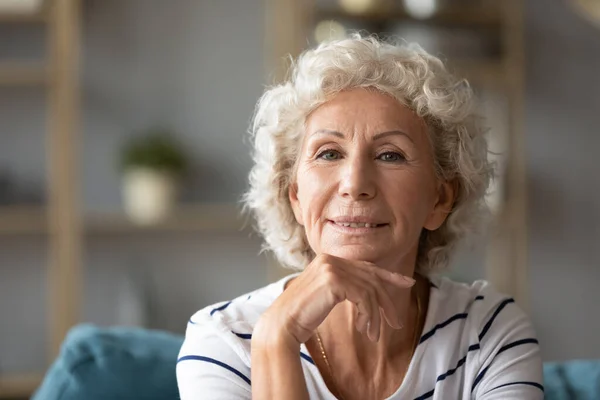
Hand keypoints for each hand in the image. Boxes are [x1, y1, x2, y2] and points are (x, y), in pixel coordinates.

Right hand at [257, 254, 415, 346]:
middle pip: (372, 278)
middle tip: (396, 322)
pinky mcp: (334, 280)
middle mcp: (331, 258)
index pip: (367, 266)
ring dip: (375, 316)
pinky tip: (364, 329)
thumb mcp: (326, 295)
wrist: (283, 323)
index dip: (389, 276)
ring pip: (369, 290)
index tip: (407, 283)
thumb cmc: (302, 314)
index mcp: (329, 259)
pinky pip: (363, 298)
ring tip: (374, 335)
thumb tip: (369, 291)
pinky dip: (368, 316)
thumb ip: (344, 286)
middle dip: (387, 301)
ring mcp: (332, 267)